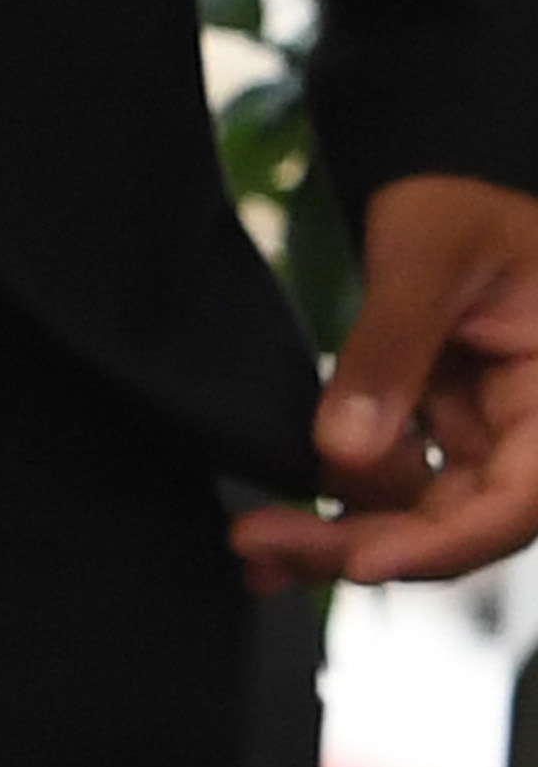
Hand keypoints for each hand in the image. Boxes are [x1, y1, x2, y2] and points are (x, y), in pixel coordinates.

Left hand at [233, 171, 537, 588]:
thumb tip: (345, 449)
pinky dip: (338, 513)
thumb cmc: (463, 212)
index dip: (443, 543)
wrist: (444, 205)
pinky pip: (395, 493)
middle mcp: (531, 435)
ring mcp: (485, 443)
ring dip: (339, 539)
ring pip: (422, 519)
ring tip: (257, 542)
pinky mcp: (440, 443)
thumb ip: (391, 344)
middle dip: (364, 547)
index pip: (516, 498)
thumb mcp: (430, 250)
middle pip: (462, 523)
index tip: (361, 561)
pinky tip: (277, 536)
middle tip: (266, 545)